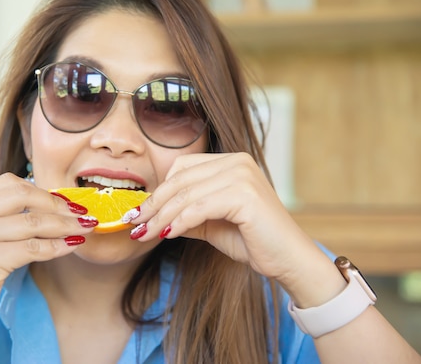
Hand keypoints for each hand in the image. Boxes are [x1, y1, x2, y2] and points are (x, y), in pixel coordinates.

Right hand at [0, 173, 94, 341]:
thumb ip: (1, 216)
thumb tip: (53, 205)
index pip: (10, 183)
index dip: (44, 191)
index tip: (66, 202)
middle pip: (24, 196)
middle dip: (59, 205)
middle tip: (81, 214)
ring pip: (33, 223)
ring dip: (66, 225)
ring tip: (85, 228)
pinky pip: (33, 249)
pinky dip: (58, 246)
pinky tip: (71, 246)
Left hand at [129, 153, 324, 286]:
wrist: (288, 260)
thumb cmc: (253, 241)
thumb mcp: (211, 223)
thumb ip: (185, 213)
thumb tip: (150, 215)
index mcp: (231, 161)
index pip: (182, 168)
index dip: (158, 190)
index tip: (138, 212)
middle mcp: (237, 162)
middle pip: (180, 179)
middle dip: (153, 204)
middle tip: (133, 223)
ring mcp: (242, 175)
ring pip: (186, 194)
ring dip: (160, 216)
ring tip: (144, 233)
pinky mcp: (245, 195)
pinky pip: (199, 208)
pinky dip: (178, 222)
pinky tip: (166, 236)